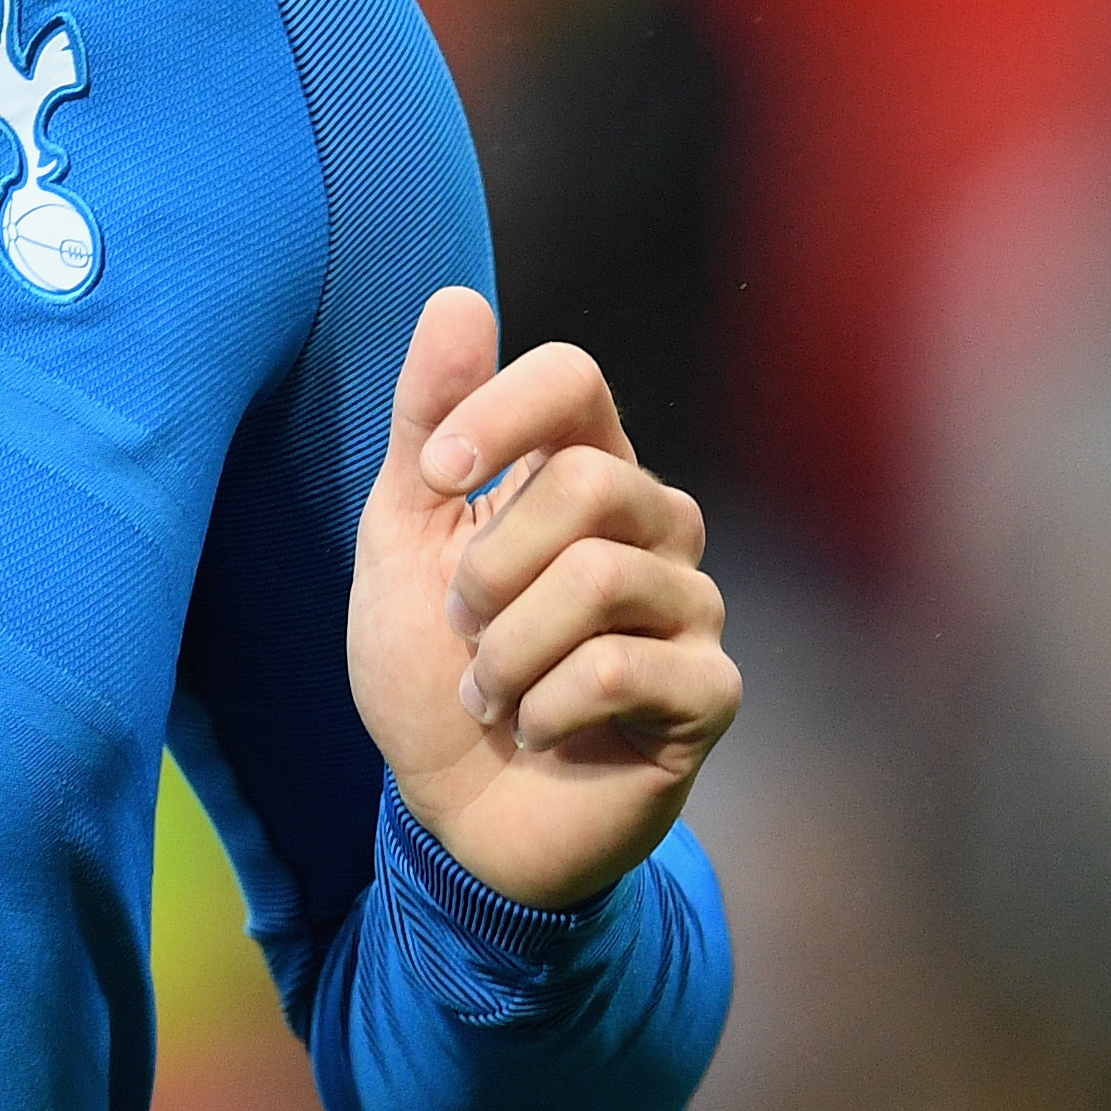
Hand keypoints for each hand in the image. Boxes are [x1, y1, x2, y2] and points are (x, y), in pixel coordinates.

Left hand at [348, 286, 736, 910]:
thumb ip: (427, 424)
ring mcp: (691, 607)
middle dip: (488, 567)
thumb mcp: (402, 538)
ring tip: (490, 692)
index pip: (576, 375)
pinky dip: (543, 707)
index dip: (499, 413)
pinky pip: (622, 669)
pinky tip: (536, 732)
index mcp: (585, 471)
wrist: (454, 813)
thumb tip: (457, 298)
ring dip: (505, 651)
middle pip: (588, 481)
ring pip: (599, 579)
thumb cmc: (432, 668)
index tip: (435, 479)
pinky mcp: (709, 692)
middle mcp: (654, 525)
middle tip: (462, 628)